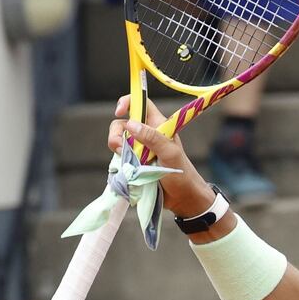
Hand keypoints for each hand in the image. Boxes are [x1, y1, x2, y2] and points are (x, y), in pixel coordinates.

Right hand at [108, 95, 214, 217]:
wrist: (182, 198)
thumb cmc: (181, 173)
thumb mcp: (169, 154)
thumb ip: (152, 138)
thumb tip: (130, 124)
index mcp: (159, 125)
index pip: (142, 104)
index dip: (129, 102)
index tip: (119, 111)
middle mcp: (147, 134)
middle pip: (122, 123)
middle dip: (116, 133)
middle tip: (120, 148)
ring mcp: (139, 149)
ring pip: (119, 141)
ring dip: (118, 150)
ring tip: (129, 164)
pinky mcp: (134, 162)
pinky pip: (119, 157)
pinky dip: (119, 161)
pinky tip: (128, 170)